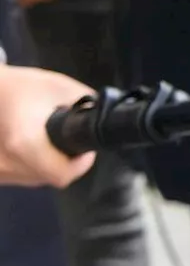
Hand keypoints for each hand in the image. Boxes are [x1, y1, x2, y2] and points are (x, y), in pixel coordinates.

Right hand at [0, 65, 94, 187]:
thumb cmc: (21, 86)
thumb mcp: (62, 88)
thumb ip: (86, 105)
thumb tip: (103, 117)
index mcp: (24, 143)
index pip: (61, 175)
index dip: (80, 164)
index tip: (84, 150)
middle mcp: (8, 163)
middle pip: (50, 177)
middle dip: (64, 161)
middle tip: (67, 138)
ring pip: (35, 179)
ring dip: (47, 164)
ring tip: (45, 139)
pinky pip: (21, 176)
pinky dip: (30, 165)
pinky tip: (31, 146)